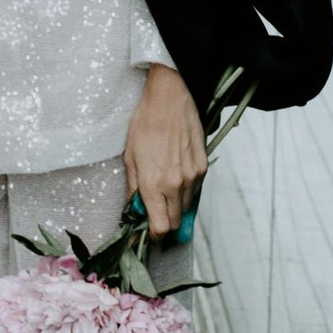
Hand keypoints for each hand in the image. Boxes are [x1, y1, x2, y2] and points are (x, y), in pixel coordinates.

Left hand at [124, 64, 208, 239]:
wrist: (169, 99)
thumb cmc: (145, 124)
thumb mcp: (130, 157)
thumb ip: (133, 188)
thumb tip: (134, 210)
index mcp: (152, 183)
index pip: (160, 227)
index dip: (154, 234)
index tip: (149, 230)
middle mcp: (174, 184)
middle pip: (175, 222)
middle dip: (165, 223)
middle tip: (156, 212)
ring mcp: (191, 175)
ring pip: (186, 207)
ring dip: (176, 206)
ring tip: (165, 189)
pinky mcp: (202, 166)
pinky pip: (196, 190)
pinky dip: (186, 191)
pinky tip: (176, 175)